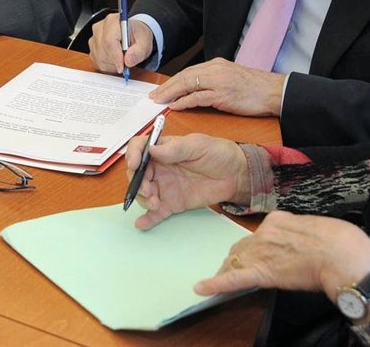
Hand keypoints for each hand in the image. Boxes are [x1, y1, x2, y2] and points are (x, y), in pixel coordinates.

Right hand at [89, 13, 153, 74]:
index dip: (115, 56)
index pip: (109, 41)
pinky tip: (115, 61)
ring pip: (99, 58)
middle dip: (115, 62)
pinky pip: (97, 62)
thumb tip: (128, 61)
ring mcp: (94, 38)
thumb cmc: (137, 35)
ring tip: (122, 60)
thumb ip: (138, 52)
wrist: (132, 34)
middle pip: (102, 51)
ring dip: (111, 65)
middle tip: (126, 63)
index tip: (123, 67)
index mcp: (113, 22)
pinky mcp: (92, 48)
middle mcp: (100, 28)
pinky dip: (107, 66)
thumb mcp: (144, 42)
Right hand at [126, 133, 248, 230]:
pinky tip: (142, 224)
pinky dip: (147, 218)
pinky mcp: (172, 203)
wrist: (236, 175)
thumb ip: (176, 149)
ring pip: (143, 193)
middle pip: (137, 173)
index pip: (139, 148)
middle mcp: (159, 167)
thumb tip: (152, 149)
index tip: (135, 164)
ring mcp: (164, 186)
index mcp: (163, 149)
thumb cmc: (218, 154)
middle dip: (137, 182)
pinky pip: (156, 212)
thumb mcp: (198, 145)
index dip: (133, 154)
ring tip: (155, 204)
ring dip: (143, 199)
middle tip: (149, 190)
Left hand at [150, 59, 285, 117]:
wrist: (274, 91)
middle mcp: (215, 70)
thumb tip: (197, 91)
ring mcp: (218, 81)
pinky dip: (184, 101)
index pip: (188, 72)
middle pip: (183, 76)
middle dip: (166, 86)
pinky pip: (198, 97)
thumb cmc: (255, 88)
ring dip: (170, 93)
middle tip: (153, 96)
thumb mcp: (231, 79)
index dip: (173, 81)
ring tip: (159, 101)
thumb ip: (214, 81)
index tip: (162, 89)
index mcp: (216, 65)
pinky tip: (175, 106)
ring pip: (187, 84)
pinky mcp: (222, 94)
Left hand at [195, 212, 369, 305]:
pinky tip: (201, 288)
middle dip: (237, 259)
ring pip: (236, 262)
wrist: (341, 254)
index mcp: (278, 220)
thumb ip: (301, 235)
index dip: (255, 248)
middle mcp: (264, 233)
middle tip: (232, 269)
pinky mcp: (259, 273)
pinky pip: (233, 279)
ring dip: (229, 271)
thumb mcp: (316, 229)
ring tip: (219, 280)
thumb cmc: (338, 243)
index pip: (259, 236)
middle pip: (242, 248)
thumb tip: (304, 243)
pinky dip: (215, 284)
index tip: (255, 255)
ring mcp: (260, 253)